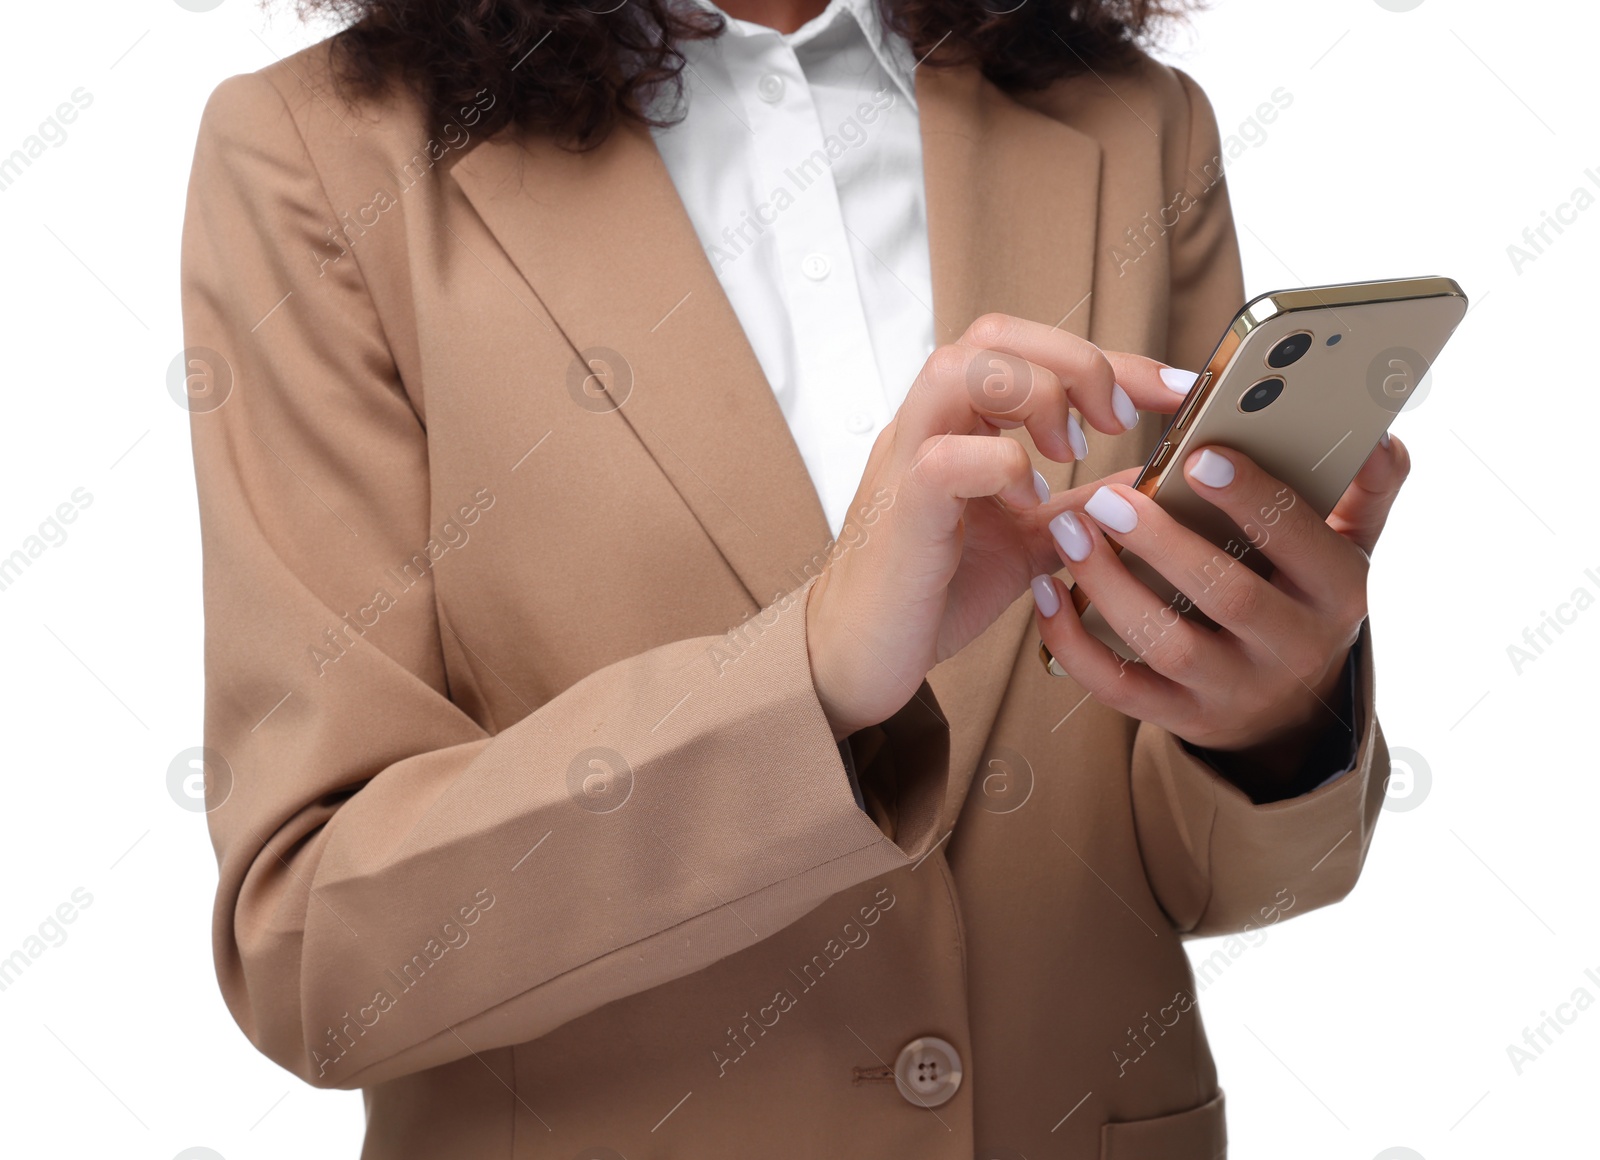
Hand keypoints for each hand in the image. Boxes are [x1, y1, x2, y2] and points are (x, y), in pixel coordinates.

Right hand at [804, 313, 1195, 739]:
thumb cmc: (934, 594)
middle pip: (993, 334)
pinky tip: (1027, 503)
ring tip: (1071, 452)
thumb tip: (1154, 483)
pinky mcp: (902, 511)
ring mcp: (906, 461)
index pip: (1028, 348)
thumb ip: (1082, 507)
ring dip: (1035, 395)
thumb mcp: (1030, 540)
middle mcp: (927, 426)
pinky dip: (1001, 467)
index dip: (1110, 357)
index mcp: (957, 422)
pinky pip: (946, 457)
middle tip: (1122, 419)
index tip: (1176, 391)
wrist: (862, 656)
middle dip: (1076, 361)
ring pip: (960, 368)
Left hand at [1031, 431, 1409, 770]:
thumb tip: (1379, 436)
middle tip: (1109, 496)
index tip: (1198, 456)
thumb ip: (1365, 492)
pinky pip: (1119, 688)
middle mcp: (1291, 648)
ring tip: (1071, 531)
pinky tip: (1047, 592)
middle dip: (1164, 544)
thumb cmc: (1304, 600)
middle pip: (1228, 596)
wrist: (1289, 710)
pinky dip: (1074, 643)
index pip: (1302, 543)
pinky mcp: (1181, 720)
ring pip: (1167, 644)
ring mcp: (1234, 691)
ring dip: (1111, 586)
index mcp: (1336, 594)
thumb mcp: (1348, 550)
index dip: (1253, 500)